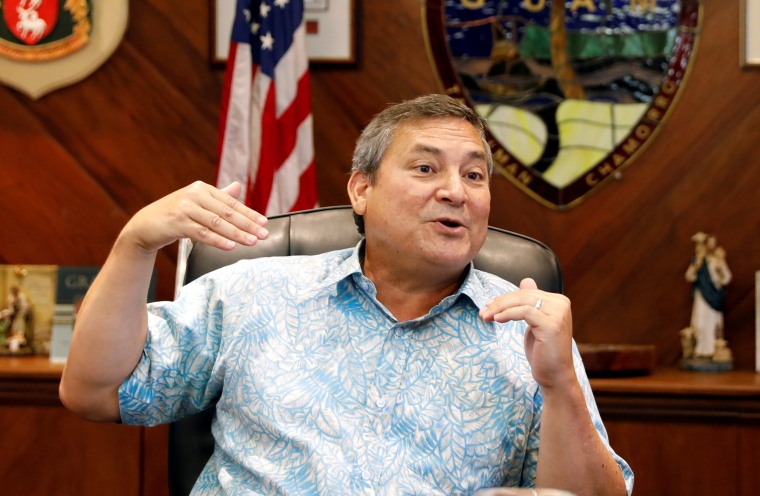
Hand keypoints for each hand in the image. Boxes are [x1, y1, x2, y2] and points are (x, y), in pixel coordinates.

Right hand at [122, 181, 268, 252]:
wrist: (146, 225)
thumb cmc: (176, 214)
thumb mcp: (197, 202)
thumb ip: (218, 196)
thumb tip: (238, 186)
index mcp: (203, 188)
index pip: (231, 202)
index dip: (249, 213)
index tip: (264, 223)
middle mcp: (194, 195)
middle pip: (227, 212)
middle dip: (248, 225)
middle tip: (264, 234)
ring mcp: (185, 208)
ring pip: (217, 223)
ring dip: (236, 234)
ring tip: (252, 241)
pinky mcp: (177, 222)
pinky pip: (201, 233)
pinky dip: (217, 240)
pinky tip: (230, 246)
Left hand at [479, 277, 574, 388]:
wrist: (555, 376)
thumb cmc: (543, 352)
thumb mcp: (535, 323)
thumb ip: (531, 303)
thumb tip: (526, 281)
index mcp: (559, 301)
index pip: (527, 293)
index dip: (505, 298)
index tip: (488, 306)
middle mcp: (562, 304)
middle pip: (523, 295)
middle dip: (500, 302)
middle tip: (483, 312)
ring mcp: (558, 313)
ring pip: (522, 301)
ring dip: (500, 308)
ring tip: (486, 316)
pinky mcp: (551, 324)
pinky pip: (524, 312)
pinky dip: (507, 314)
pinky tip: (497, 319)